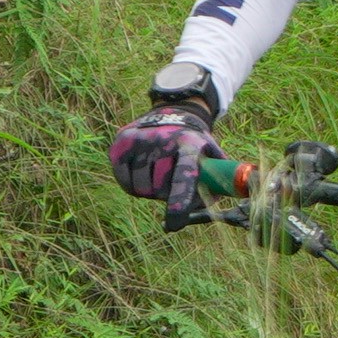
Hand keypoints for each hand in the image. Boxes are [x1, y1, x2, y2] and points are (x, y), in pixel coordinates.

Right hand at [108, 92, 221, 227]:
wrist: (173, 113)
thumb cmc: (196, 147)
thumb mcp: (212, 156)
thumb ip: (215, 184)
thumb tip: (207, 207)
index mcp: (189, 143)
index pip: (184, 176)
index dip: (179, 201)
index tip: (174, 224)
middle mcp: (163, 139)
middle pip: (159, 189)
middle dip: (166, 196)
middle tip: (172, 184)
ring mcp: (140, 139)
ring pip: (141, 188)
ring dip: (150, 191)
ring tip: (158, 175)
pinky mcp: (121, 142)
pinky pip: (125, 182)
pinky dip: (134, 185)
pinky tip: (143, 172)